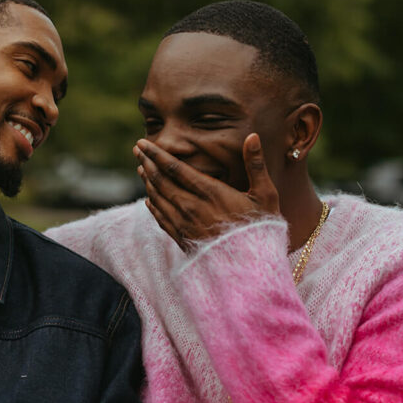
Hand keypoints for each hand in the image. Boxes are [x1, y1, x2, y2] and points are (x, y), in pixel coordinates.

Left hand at [134, 133, 279, 251]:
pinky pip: (162, 220)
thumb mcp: (265, 194)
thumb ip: (256, 164)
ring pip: (159, 199)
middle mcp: (193, 208)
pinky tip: (150, 200)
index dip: (157, 154)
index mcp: (211, 193)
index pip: (175, 168)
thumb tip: (253, 136)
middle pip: (162, 181)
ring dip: (148, 182)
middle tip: (137, 149)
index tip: (143, 142)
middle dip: (147, 163)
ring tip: (141, 169)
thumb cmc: (262, 227)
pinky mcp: (184, 240)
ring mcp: (186, 225)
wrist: (253, 266)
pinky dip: (153, 207)